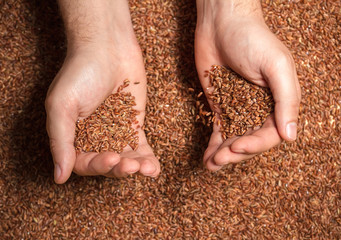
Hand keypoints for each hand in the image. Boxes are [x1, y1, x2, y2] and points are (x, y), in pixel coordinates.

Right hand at [45, 0, 159, 182]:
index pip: (83, 164)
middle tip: (130, 165)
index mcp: (73, 136)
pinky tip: (154, 169)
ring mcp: (115, 133)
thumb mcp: (61, 106)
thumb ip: (61, 141)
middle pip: (107, 165)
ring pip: (126, 159)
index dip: (97, 166)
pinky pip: (140, 148)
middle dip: (119, 168)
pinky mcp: (134, 126)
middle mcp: (93, 138)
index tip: (110, 158)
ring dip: (136, 168)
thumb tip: (59, 178)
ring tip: (146, 169)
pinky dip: (147, 160)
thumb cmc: (80, 72)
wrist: (108, 47)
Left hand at [195, 0, 300, 170]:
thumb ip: (287, 100)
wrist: (221, 23)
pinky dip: (214, 145)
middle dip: (236, 153)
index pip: (271, 134)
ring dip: (224, 155)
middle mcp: (261, 109)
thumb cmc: (253, 39)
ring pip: (234, 139)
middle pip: (251, 141)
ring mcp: (239, 108)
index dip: (256, 145)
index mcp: (279, 102)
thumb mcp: (276, 66)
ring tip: (211, 166)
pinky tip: (207, 158)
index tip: (237, 147)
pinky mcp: (220, 105)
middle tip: (220, 159)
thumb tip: (291, 136)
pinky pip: (219, 129)